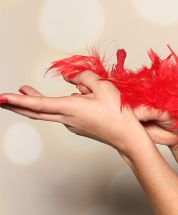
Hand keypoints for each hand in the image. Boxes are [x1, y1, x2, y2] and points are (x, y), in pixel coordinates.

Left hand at [1, 72, 153, 156]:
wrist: (128, 137)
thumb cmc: (119, 113)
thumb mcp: (103, 86)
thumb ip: (84, 77)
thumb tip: (70, 78)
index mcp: (70, 108)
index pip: (38, 104)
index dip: (19, 100)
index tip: (3, 97)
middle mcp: (66, 118)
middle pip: (35, 112)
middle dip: (16, 104)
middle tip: (2, 99)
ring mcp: (71, 125)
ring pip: (49, 111)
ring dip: (37, 101)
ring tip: (27, 89)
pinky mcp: (77, 127)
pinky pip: (63, 113)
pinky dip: (60, 105)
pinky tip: (75, 98)